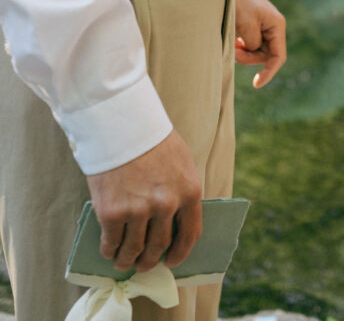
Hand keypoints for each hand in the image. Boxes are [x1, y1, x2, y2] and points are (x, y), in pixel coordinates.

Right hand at [85, 129, 201, 272]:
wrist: (121, 124)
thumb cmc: (152, 139)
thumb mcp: (181, 162)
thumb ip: (181, 191)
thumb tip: (175, 220)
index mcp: (189, 191)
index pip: (190, 234)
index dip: (180, 253)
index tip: (171, 260)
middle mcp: (167, 205)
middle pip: (160, 246)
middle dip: (150, 260)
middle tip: (143, 263)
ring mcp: (139, 210)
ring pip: (134, 250)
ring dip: (128, 261)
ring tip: (123, 262)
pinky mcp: (113, 213)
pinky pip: (111, 243)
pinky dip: (109, 250)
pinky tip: (109, 250)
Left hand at [234, 0, 286, 87]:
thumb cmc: (239, 4)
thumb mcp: (246, 27)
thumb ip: (253, 44)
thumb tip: (254, 51)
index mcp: (276, 26)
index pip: (278, 56)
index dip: (269, 72)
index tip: (256, 84)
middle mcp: (273, 28)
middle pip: (265, 55)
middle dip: (248, 57)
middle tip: (234, 50)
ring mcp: (264, 28)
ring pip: (256, 51)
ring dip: (243, 51)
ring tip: (231, 42)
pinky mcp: (254, 27)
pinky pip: (250, 44)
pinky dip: (241, 46)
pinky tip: (233, 39)